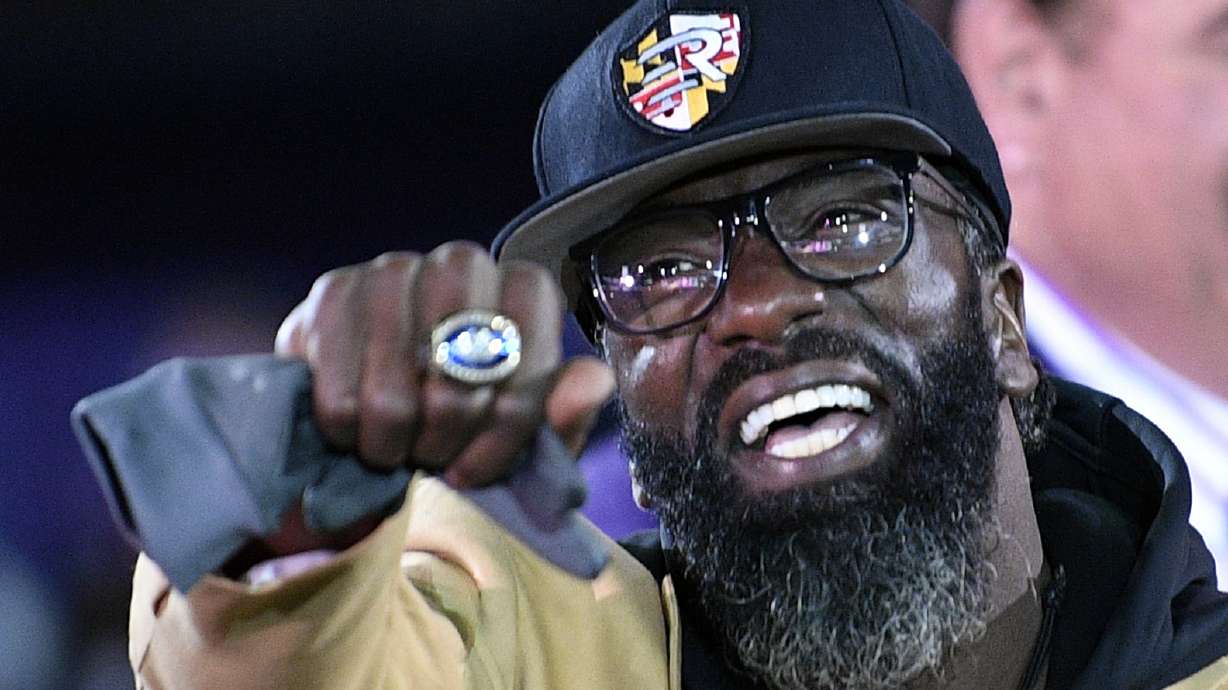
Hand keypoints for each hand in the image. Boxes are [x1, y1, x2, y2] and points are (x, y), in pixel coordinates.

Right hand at [274, 241, 615, 487]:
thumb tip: (591, 382)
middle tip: (436, 456)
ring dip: (397, 437)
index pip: (532, 348)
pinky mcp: (333, 291)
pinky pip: (341, 385)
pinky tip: (354, 433)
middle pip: (466, 351)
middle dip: (452, 423)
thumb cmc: (462, 433)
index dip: (510, 419)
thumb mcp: (522, 444)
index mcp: (523, 292)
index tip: (483, 467)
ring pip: (399, 375)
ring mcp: (393, 270)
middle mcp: (463, 265)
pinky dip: (348, 429)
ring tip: (396, 450)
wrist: (372, 429)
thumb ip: (562, 418)